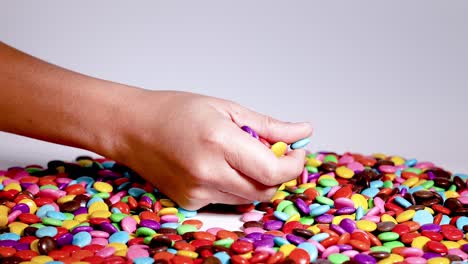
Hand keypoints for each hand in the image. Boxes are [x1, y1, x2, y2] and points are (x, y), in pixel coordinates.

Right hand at [110, 90, 312, 209]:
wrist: (132, 128)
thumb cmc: (175, 111)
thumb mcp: (226, 108)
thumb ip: (268, 125)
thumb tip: (303, 132)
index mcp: (219, 142)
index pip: (274, 171)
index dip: (294, 165)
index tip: (296, 152)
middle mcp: (208, 173)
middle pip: (266, 190)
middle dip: (279, 174)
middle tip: (274, 152)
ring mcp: (197, 192)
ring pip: (249, 199)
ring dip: (258, 181)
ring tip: (243, 156)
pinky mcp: (190, 203)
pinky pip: (228, 202)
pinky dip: (236, 187)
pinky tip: (222, 167)